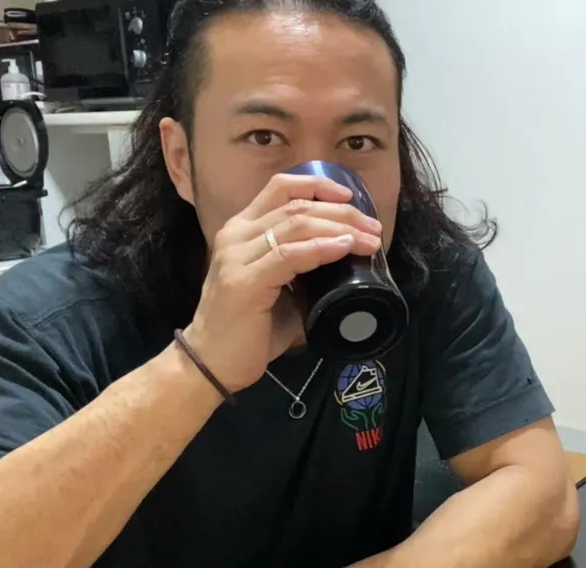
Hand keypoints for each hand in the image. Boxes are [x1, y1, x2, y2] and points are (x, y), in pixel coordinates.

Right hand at [182, 174, 381, 391]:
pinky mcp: (244, 281)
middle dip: (342, 213)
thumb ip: (303, 270)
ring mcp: (237, 256)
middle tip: (374, 228)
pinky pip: (289, 255)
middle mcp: (236, 235)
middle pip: (296, 206)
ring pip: (296, 224)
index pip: (280, 188)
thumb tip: (347, 266)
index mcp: (242, 230)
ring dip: (340, 229)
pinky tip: (344, 248)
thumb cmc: (248, 331)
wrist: (211, 364)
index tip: (350, 198)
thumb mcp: (278, 289)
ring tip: (370, 240)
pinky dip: (321, 248)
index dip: (318, 185)